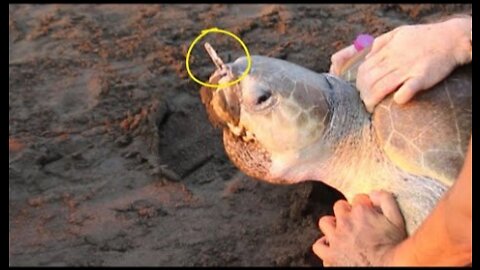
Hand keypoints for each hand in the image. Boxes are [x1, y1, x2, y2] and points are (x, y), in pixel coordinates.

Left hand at [312, 191, 406, 265]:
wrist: (390, 269)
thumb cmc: (394, 247)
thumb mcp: (397, 219)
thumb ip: (385, 200)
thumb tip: (373, 193)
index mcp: (361, 211)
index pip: (358, 198)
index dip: (366, 205)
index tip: (370, 214)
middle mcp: (345, 222)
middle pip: (340, 207)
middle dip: (347, 212)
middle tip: (356, 223)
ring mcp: (336, 239)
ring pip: (325, 223)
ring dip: (333, 225)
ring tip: (342, 232)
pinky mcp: (331, 255)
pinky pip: (319, 246)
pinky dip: (325, 245)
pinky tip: (333, 247)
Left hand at [330, 17, 471, 112]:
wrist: (450, 39)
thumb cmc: (422, 38)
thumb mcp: (397, 34)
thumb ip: (379, 44)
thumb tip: (366, 57)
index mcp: (387, 51)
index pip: (363, 69)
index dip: (358, 82)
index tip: (360, 90)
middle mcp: (394, 60)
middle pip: (368, 79)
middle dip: (362, 92)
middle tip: (364, 101)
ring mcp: (408, 68)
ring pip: (382, 86)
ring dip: (372, 99)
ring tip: (370, 107)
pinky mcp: (422, 76)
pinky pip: (407, 89)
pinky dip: (400, 97)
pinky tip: (396, 101)